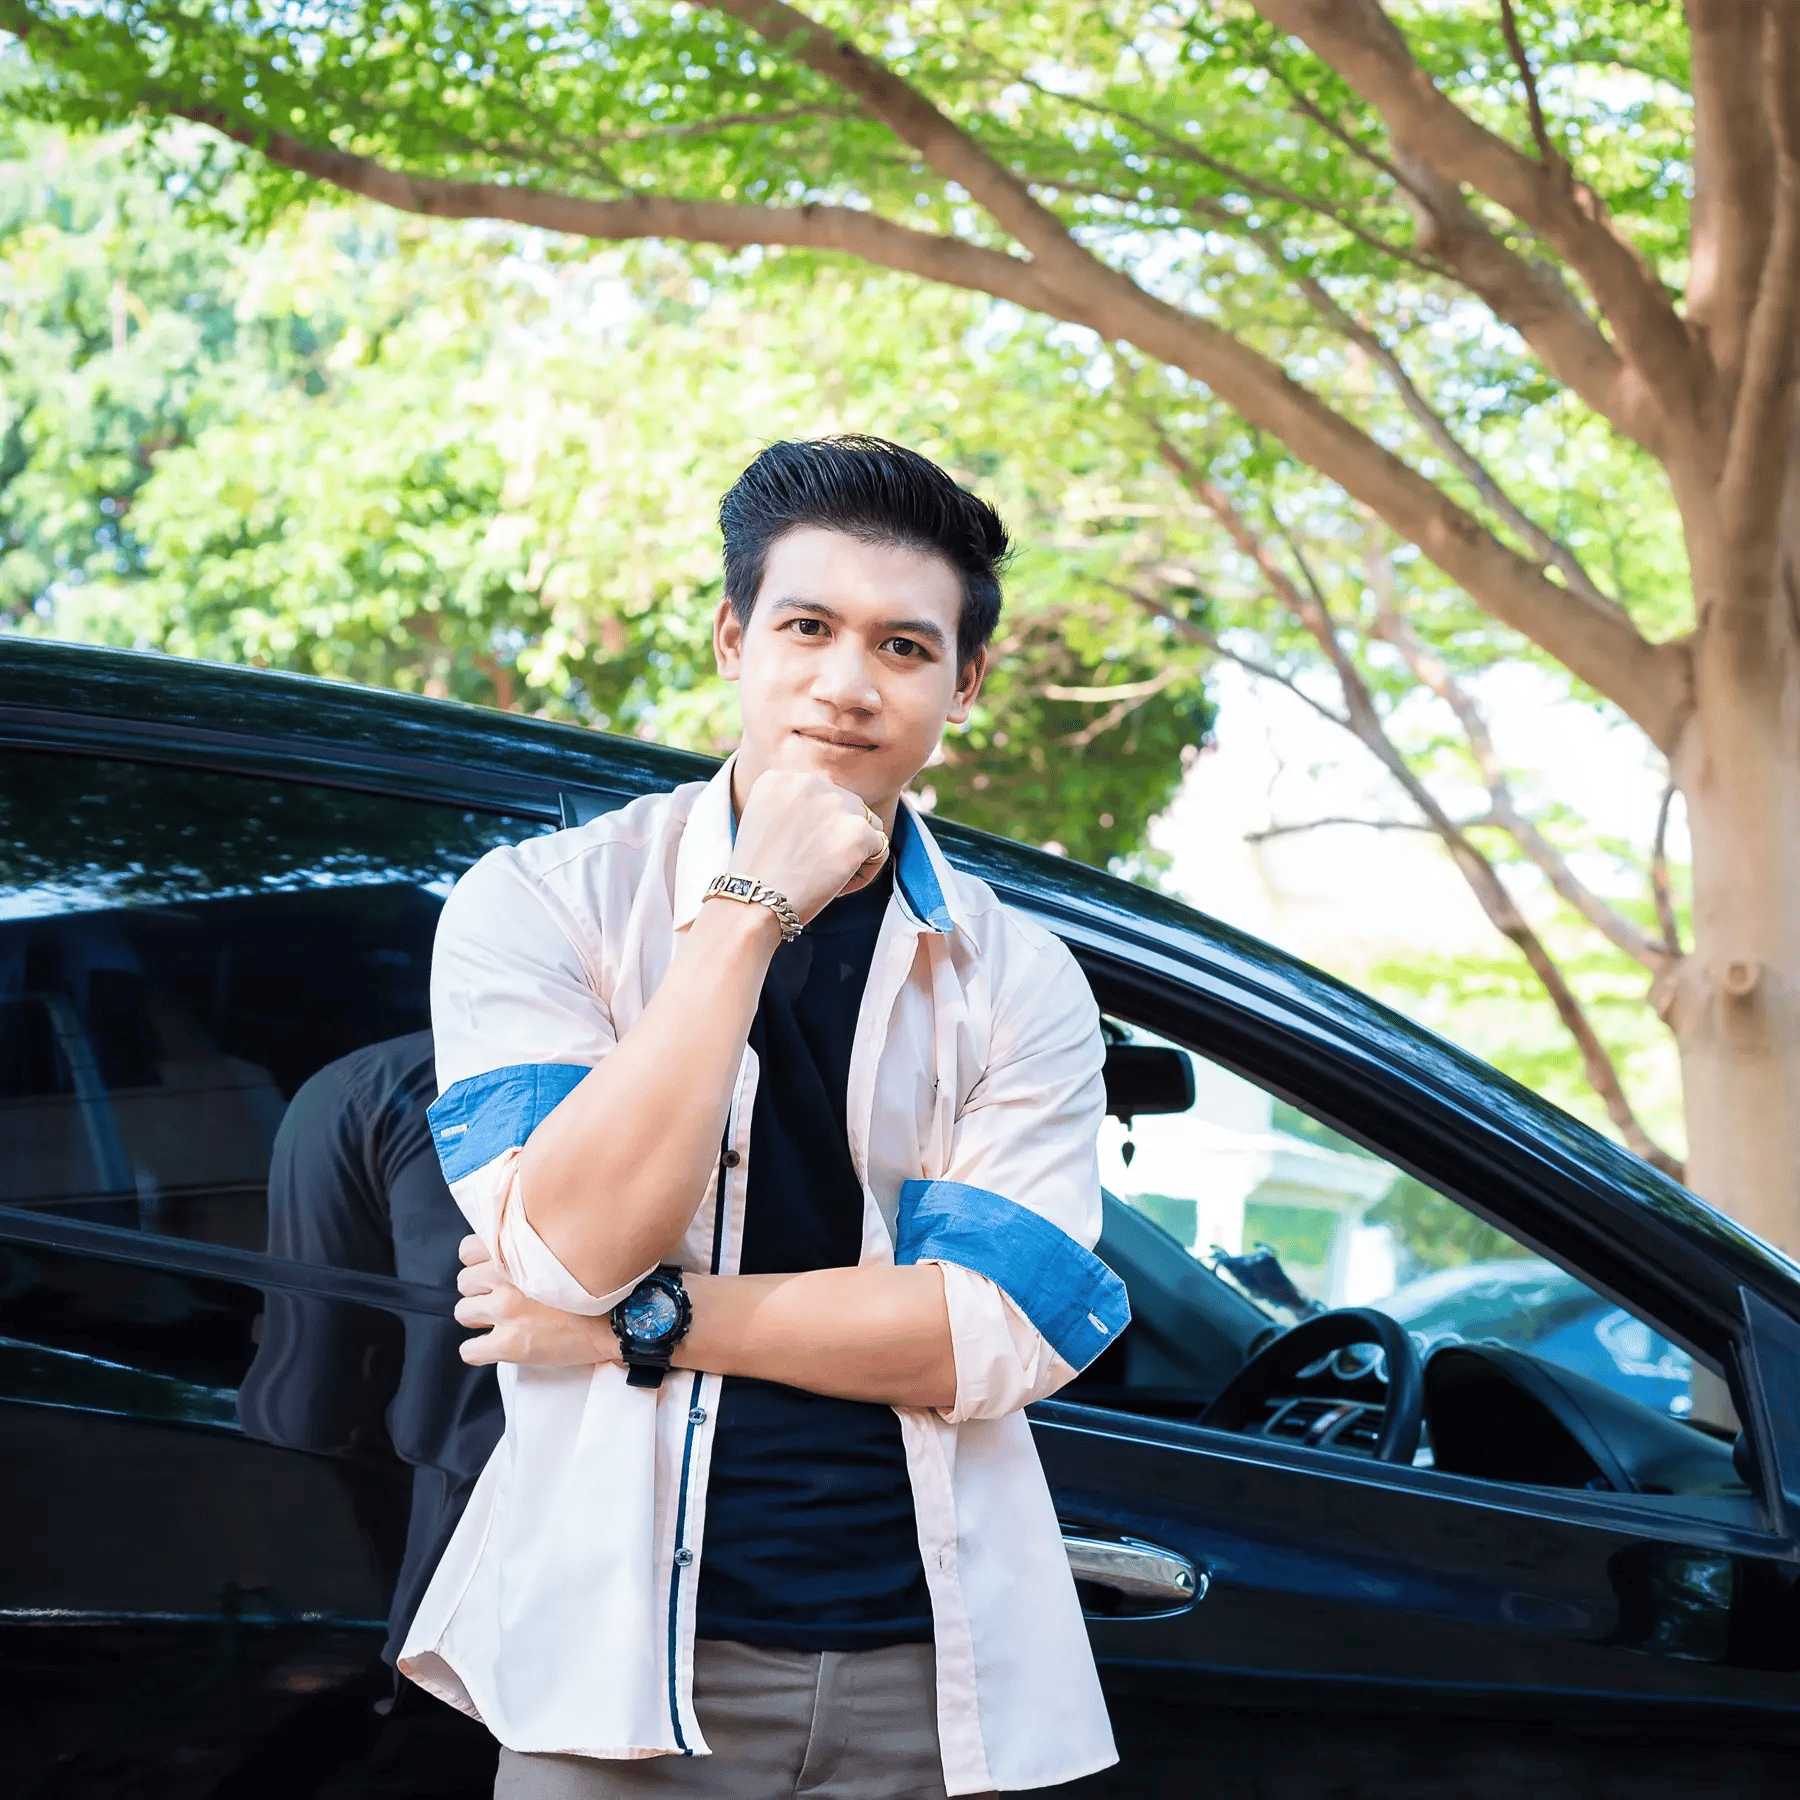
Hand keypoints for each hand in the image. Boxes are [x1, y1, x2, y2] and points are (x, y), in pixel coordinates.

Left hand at [454, 1234, 618, 1366]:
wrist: (618, 1318)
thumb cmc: (595, 1284)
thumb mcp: (561, 1250)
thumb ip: (529, 1248)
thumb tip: (503, 1251)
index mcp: (518, 1251)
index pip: (468, 1250)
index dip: (478, 1263)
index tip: (494, 1272)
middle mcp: (505, 1277)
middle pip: (463, 1282)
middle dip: (479, 1291)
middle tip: (501, 1299)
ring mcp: (504, 1311)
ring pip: (462, 1313)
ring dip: (479, 1318)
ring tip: (503, 1323)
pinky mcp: (508, 1344)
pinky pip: (469, 1350)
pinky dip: (479, 1351)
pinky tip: (496, 1348)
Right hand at [730, 769, 887, 921]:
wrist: (754, 902)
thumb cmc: (757, 876)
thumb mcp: (764, 823)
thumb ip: (795, 809)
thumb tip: (831, 815)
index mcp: (781, 778)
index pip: (822, 795)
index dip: (817, 829)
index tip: (796, 853)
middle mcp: (809, 781)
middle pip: (848, 805)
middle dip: (839, 838)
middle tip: (814, 869)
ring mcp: (835, 804)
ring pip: (868, 824)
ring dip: (856, 852)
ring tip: (828, 878)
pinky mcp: (857, 831)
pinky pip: (879, 847)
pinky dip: (865, 872)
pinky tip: (839, 886)